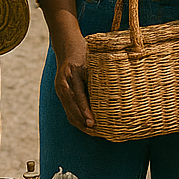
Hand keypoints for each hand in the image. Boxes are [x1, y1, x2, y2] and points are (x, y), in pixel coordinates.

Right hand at [40, 0, 94, 132]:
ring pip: (69, 111)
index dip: (85, 111)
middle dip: (83, 122)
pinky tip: (86, 125)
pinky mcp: (61, 93)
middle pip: (72, 108)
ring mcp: (60, 89)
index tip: (93, 122)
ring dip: (80, 123)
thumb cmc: (84, 52)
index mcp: (72, 75)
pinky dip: (76, 118)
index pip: (79, 97)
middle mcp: (64, 84)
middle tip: (96, 131)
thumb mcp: (92, 60)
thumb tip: (118, 89)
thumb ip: (99, 74)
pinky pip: (68, 109)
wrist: (67, 45)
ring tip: (93, 132)